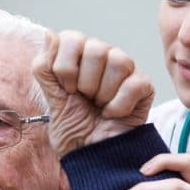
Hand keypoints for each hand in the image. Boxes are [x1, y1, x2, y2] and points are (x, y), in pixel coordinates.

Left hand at [32, 30, 153, 155]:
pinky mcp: (144, 86)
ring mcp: (125, 70)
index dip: (65, 67)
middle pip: (95, 48)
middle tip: (84, 99)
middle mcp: (102, 56)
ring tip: (99, 106)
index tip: (66, 89)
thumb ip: (45, 67)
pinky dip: (119, 106)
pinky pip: (133, 84)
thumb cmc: (73, 128)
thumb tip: (49, 34)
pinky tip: (113, 114)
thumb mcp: (51, 99)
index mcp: (78, 55)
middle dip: (84, 82)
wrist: (93, 156)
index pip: (71, 38)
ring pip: (118, 61)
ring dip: (103, 93)